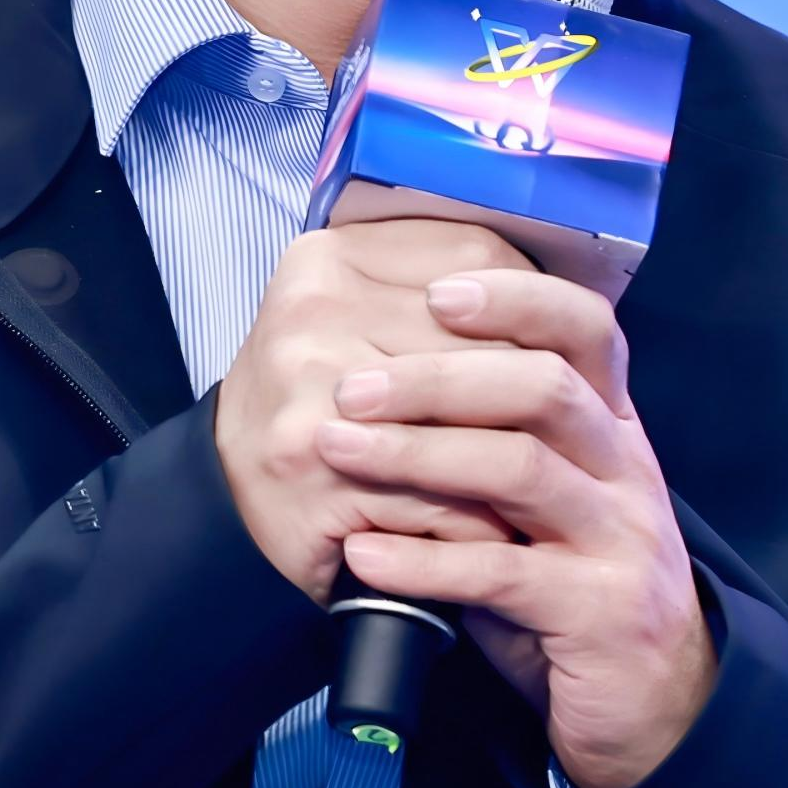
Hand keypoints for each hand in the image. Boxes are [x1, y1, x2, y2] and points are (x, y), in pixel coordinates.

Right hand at [215, 218, 536, 598]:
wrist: (224, 492)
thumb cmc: (311, 400)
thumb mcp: (357, 316)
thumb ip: (438, 287)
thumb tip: (554, 295)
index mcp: (329, 259)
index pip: (478, 255)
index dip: (535, 304)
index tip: (555, 345)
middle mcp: (313, 314)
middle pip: (488, 342)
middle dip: (536, 396)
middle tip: (563, 429)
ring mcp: (313, 394)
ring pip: (477, 422)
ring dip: (523, 463)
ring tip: (544, 483)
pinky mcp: (321, 476)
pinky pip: (445, 498)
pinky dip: (483, 523)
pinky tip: (495, 532)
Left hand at [318, 268, 710, 787]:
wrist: (657, 709)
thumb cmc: (574, 594)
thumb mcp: (544, 508)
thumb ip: (491, 445)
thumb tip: (383, 377)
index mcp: (614, 432)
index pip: (587, 331)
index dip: (517, 299)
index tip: (436, 292)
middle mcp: (627, 472)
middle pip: (544, 388)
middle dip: (439, 377)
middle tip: (352, 386)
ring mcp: (623, 541)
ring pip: (521, 468)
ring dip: (417, 454)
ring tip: (338, 449)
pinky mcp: (603, 613)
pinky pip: (503, 573)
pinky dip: (424, 559)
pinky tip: (362, 555)